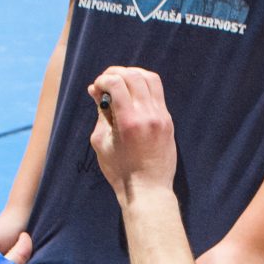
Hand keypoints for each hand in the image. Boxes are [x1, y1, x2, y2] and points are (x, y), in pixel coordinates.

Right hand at [86, 65, 175, 196]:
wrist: (148, 190)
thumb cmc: (120, 171)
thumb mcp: (101, 142)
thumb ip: (100, 113)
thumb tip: (96, 90)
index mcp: (129, 122)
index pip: (117, 83)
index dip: (103, 79)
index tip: (96, 87)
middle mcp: (148, 115)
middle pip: (134, 75)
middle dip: (115, 73)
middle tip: (105, 81)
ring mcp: (161, 117)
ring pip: (150, 79)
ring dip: (133, 74)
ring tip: (120, 82)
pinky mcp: (168, 121)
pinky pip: (157, 92)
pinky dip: (144, 86)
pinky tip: (133, 93)